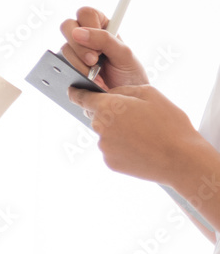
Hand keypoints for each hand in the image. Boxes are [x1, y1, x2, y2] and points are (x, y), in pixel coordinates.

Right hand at [59, 6, 147, 89]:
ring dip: (79, 64)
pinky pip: (59, 65)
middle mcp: (85, 36)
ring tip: (95, 76)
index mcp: (102, 26)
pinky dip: (72, 73)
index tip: (100, 46)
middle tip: (93, 61)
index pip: (85, 13)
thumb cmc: (129, 75)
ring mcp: (74, 52)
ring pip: (64, 48)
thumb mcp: (123, 54)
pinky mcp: (67, 68)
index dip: (89, 27)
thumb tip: (77, 32)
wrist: (122, 99)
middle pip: (67, 26)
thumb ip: (104, 39)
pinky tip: (85, 80)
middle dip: (79, 46)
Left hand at [68, 84, 208, 184]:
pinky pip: (112, 150)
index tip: (72, 91)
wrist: (180, 159)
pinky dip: (123, 147)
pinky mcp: (109, 162)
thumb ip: (123, 91)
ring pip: (107, 133)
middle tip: (138, 117)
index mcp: (108, 107)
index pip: (82, 98)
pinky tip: (142, 148)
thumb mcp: (150, 94)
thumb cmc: (169, 123)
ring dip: (119, 131)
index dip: (77, 93)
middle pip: (98, 116)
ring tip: (145, 134)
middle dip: (112, 114)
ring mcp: (103, 147)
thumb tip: (109, 95)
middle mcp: (100, 127)